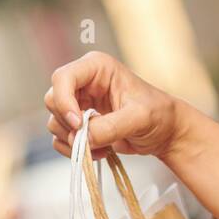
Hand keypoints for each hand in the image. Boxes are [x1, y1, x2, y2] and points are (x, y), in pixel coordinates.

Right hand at [44, 51, 188, 161]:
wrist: (165, 132)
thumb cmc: (159, 114)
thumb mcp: (139, 118)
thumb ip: (110, 127)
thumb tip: (83, 138)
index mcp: (97, 67)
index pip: (63, 78)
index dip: (64, 102)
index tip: (78, 124)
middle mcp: (83, 82)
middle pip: (53, 100)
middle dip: (69, 124)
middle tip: (93, 138)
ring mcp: (79, 103)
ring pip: (54, 122)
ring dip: (75, 140)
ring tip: (104, 146)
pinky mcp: (78, 123)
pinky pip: (60, 139)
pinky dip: (76, 150)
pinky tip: (101, 151)